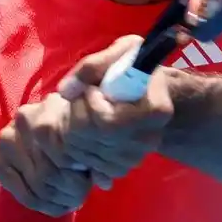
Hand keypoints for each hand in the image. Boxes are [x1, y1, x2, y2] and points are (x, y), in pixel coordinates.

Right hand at [0, 93, 94, 216]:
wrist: (42, 122)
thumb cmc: (75, 130)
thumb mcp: (90, 136)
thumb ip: (98, 157)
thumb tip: (104, 182)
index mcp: (52, 107)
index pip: (64, 155)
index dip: (80, 177)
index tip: (88, 183)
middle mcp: (24, 120)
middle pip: (49, 173)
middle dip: (69, 192)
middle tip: (79, 198)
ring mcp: (7, 139)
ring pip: (37, 186)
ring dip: (58, 201)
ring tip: (70, 202)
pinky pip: (21, 194)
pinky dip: (42, 206)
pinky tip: (55, 204)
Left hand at [56, 35, 175, 180]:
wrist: (147, 91)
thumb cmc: (136, 66)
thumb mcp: (121, 52)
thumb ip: (92, 67)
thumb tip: (65, 92)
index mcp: (156, 111)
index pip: (107, 121)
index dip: (92, 103)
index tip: (94, 88)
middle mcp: (148, 140)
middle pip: (92, 137)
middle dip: (77, 112)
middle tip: (84, 96)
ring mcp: (134, 158)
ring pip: (84, 151)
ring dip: (72, 126)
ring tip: (83, 109)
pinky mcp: (120, 168)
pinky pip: (84, 162)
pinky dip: (75, 144)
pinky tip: (84, 129)